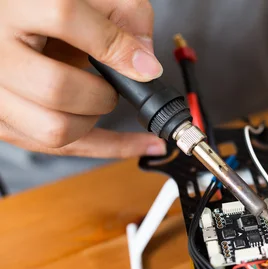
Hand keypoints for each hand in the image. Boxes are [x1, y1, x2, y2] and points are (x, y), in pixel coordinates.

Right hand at [0, 0, 165, 157]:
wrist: (17, 25)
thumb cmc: (52, 10)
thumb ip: (124, 13)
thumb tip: (145, 63)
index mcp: (16, 5)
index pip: (64, 18)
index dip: (113, 44)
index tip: (145, 66)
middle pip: (56, 89)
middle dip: (102, 94)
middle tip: (115, 84)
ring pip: (55, 129)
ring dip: (93, 120)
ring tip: (101, 98)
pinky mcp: (6, 124)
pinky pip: (63, 148)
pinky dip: (110, 148)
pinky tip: (146, 143)